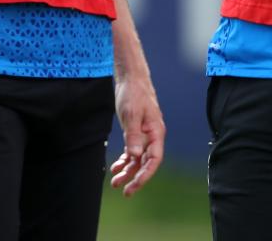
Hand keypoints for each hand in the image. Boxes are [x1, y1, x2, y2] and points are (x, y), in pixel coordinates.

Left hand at [108, 72, 165, 196]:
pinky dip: (124, 160)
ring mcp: (144, 135)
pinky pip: (132, 152)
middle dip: (135, 178)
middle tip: (124, 191)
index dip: (146, 174)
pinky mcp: (135, 132)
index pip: (154, 159)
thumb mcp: (131, 114)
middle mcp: (152, 137)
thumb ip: (133, 135)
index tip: (135, 184)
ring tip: (115, 182)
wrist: (131, 78)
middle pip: (146, 163)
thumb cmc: (133, 93)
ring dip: (127, 171)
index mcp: (156, 133)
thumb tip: (135, 156)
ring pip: (137, 159)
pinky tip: (115, 168)